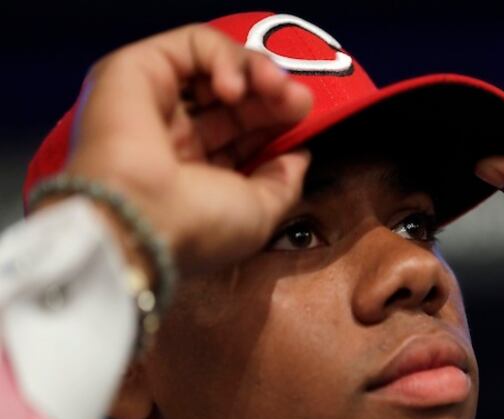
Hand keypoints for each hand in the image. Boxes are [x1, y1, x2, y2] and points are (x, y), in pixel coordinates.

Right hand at [65, 24, 312, 272]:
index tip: (303, 116)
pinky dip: (223, 56)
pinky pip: (191, 44)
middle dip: (274, 94)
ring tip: (275, 88)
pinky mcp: (137, 69)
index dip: (276, 119)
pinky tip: (234, 88)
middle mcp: (174, 135)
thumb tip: (299, 155)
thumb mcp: (260, 212)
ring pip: (215, 66)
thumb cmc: (198, 226)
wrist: (139, 220)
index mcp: (196, 171)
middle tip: (299, 100)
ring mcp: (155, 100)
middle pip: (235, 97)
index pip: (244, 131)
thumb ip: (283, 180)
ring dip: (256, 70)